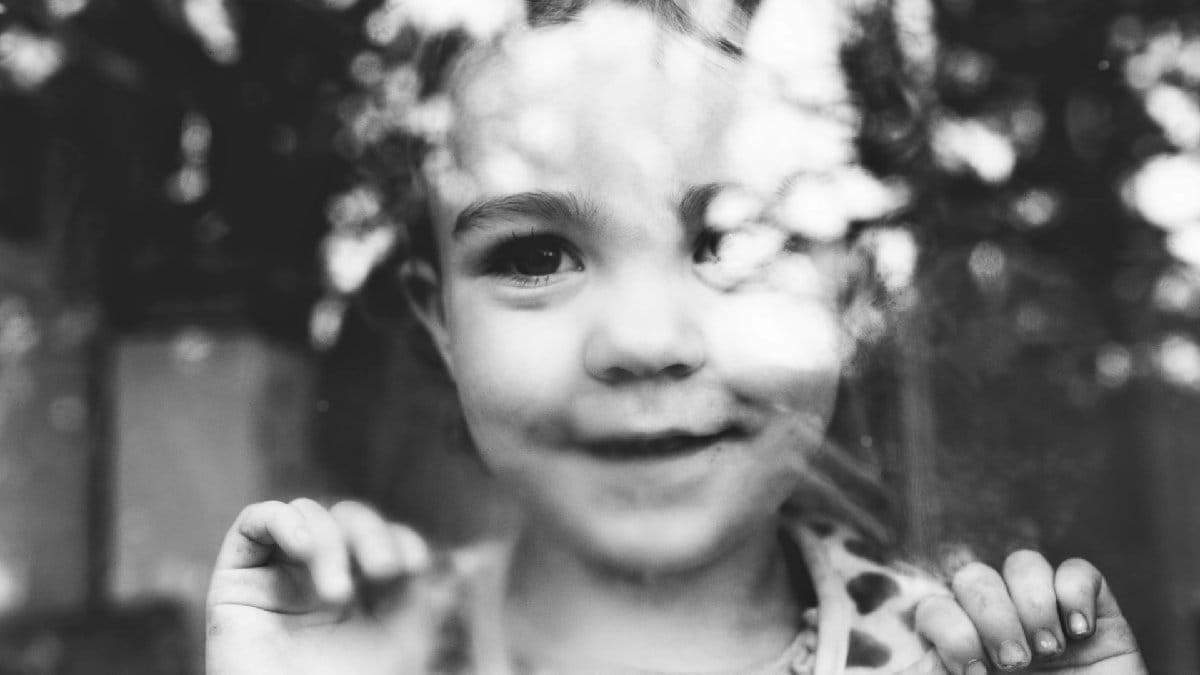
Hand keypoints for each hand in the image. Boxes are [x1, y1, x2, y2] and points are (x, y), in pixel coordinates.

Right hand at [206, 499, 442, 674]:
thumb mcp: (404, 645)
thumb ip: (429, 601)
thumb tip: (468, 562)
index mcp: (362, 592)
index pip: (385, 538)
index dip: (402, 540)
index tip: (417, 569)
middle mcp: (319, 577)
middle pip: (349, 518)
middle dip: (373, 534)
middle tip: (386, 571)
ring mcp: (278, 576)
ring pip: (307, 514)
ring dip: (330, 542)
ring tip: (337, 595)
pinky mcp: (237, 580)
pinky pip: (255, 520)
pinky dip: (283, 521)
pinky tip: (302, 548)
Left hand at [909, 551, 1146, 673]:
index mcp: (963, 655)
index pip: (935, 609)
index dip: (951, 630)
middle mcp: (1000, 630)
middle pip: (973, 578)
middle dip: (991, 616)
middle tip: (1016, 663)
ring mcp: (1048, 621)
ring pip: (1022, 564)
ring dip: (1032, 603)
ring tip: (1051, 650)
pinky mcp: (1098, 620)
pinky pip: (1078, 571)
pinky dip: (1075, 593)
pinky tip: (1081, 633)